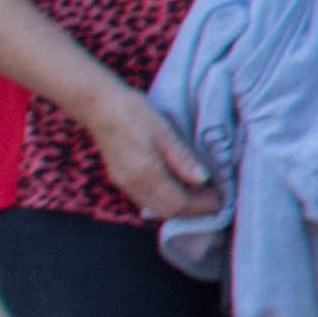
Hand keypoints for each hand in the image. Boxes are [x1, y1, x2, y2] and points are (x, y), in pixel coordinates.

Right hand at [79, 80, 218, 223]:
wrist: (98, 105)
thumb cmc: (133, 113)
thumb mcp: (164, 131)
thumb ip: (182, 158)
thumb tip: (203, 180)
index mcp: (145, 173)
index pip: (177, 203)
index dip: (200, 206)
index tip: (220, 200)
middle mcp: (133, 185)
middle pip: (167, 211)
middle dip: (192, 209)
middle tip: (213, 197)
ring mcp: (124, 184)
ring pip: (156, 207)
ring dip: (179, 204)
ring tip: (200, 190)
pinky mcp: (121, 179)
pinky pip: (146, 199)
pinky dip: (165, 197)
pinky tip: (178, 184)